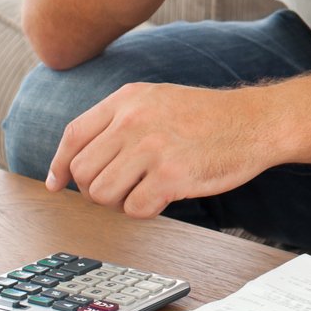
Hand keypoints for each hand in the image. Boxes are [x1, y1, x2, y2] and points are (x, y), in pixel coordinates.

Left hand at [47, 82, 277, 217]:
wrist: (253, 122)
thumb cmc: (207, 117)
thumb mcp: (157, 100)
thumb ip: (119, 121)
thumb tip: (78, 161)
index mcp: (127, 100)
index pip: (74, 135)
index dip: (59, 164)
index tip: (57, 184)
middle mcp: (133, 121)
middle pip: (83, 171)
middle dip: (95, 188)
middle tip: (120, 188)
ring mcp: (151, 148)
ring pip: (101, 194)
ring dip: (118, 202)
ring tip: (143, 191)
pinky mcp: (170, 176)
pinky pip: (134, 208)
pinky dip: (145, 210)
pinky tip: (164, 196)